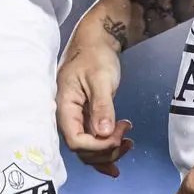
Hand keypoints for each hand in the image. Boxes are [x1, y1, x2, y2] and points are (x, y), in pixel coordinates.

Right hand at [56, 24, 133, 177]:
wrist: (96, 42)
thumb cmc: (95, 56)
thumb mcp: (100, 78)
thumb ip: (101, 106)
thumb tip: (103, 133)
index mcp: (64, 108)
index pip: (77, 140)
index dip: (98, 145)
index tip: (118, 136)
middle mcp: (67, 118)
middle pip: (83, 150)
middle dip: (106, 150)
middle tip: (126, 134)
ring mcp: (76, 120)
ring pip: (89, 149)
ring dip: (109, 152)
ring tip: (129, 142)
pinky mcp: (85, 119)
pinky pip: (93, 141)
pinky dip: (106, 149)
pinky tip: (120, 151)